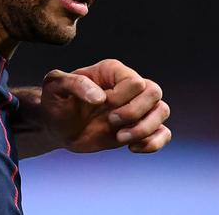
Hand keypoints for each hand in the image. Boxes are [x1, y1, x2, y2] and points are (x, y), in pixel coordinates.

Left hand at [20, 58, 170, 155]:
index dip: (121, 98)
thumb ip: (73, 84)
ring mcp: (136, 107)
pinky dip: (154, 143)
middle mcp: (128, 86)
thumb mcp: (54, 87)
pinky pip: (164, 133)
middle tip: (111, 122)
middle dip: (135, 112)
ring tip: (120, 138)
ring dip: (145, 129)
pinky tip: (132, 148)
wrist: (57, 126)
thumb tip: (99, 97)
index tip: (99, 105)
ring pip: (162, 110)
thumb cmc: (55, 102)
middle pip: (154, 92)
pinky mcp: (138, 128)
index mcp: (112, 71)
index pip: (135, 81)